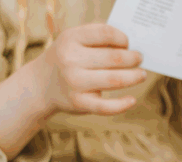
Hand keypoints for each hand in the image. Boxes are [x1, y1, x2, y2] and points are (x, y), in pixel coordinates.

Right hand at [32, 23, 146, 115]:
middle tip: (140, 59)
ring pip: (115, 80)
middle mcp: (71, 59)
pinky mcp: (79, 103)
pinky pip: (106, 107)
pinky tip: (132, 100)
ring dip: (134, 77)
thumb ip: (98, 37)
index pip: (105, 33)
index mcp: (71, 39)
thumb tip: (130, 46)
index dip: (122, 38)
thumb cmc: (67, 59)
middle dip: (133, 58)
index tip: (127, 44)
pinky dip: (123, 104)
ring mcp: (75, 82)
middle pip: (114, 58)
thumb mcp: (74, 41)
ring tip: (141, 74)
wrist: (39, 85)